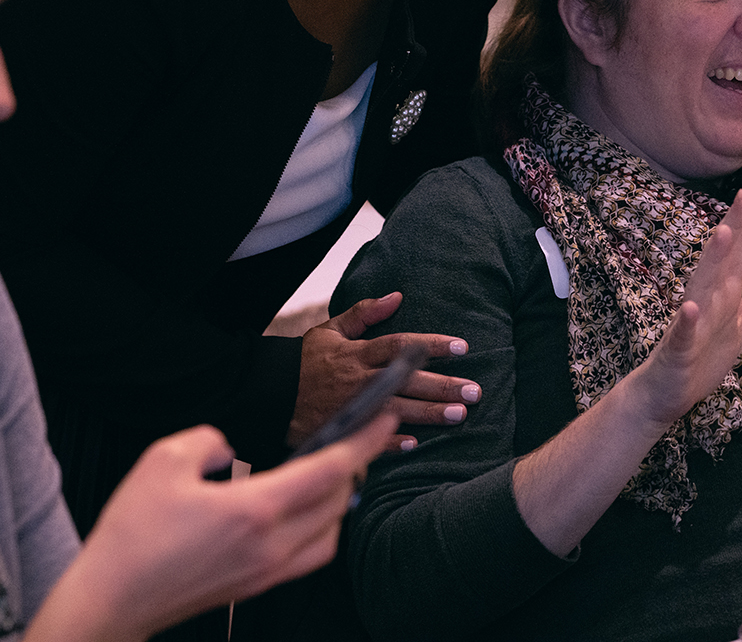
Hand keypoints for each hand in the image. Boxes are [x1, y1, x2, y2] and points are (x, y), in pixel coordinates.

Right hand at [28, 416, 396, 641]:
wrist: (112, 600)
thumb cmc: (133, 534)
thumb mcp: (163, 460)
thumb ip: (209, 439)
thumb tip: (229, 447)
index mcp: (254, 510)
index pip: (330, 470)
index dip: (364, 440)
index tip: (384, 418)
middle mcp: (271, 545)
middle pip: (340, 500)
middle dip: (355, 464)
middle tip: (355, 436)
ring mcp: (267, 571)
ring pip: (331, 532)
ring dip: (340, 499)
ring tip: (331, 471)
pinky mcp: (257, 586)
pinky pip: (311, 555)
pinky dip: (322, 528)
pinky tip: (304, 512)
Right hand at [287, 291, 479, 448]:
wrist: (267, 394)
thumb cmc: (304, 361)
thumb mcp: (331, 330)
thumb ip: (365, 314)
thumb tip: (397, 296)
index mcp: (358, 353)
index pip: (402, 345)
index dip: (433, 346)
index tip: (463, 347)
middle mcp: (360, 380)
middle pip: (408, 381)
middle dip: (443, 386)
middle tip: (474, 391)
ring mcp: (353, 407)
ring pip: (398, 410)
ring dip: (430, 414)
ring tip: (460, 415)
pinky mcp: (342, 430)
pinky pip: (369, 439)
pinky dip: (391, 442)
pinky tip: (415, 444)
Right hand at [625, 184, 741, 428]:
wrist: (664, 394)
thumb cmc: (701, 356)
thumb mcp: (740, 325)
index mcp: (722, 292)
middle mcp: (705, 299)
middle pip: (723, 258)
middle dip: (735, 226)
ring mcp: (689, 322)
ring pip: (702, 287)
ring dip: (712, 261)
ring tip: (724, 233)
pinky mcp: (678, 349)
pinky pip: (683, 334)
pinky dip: (687, 321)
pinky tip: (691, 308)